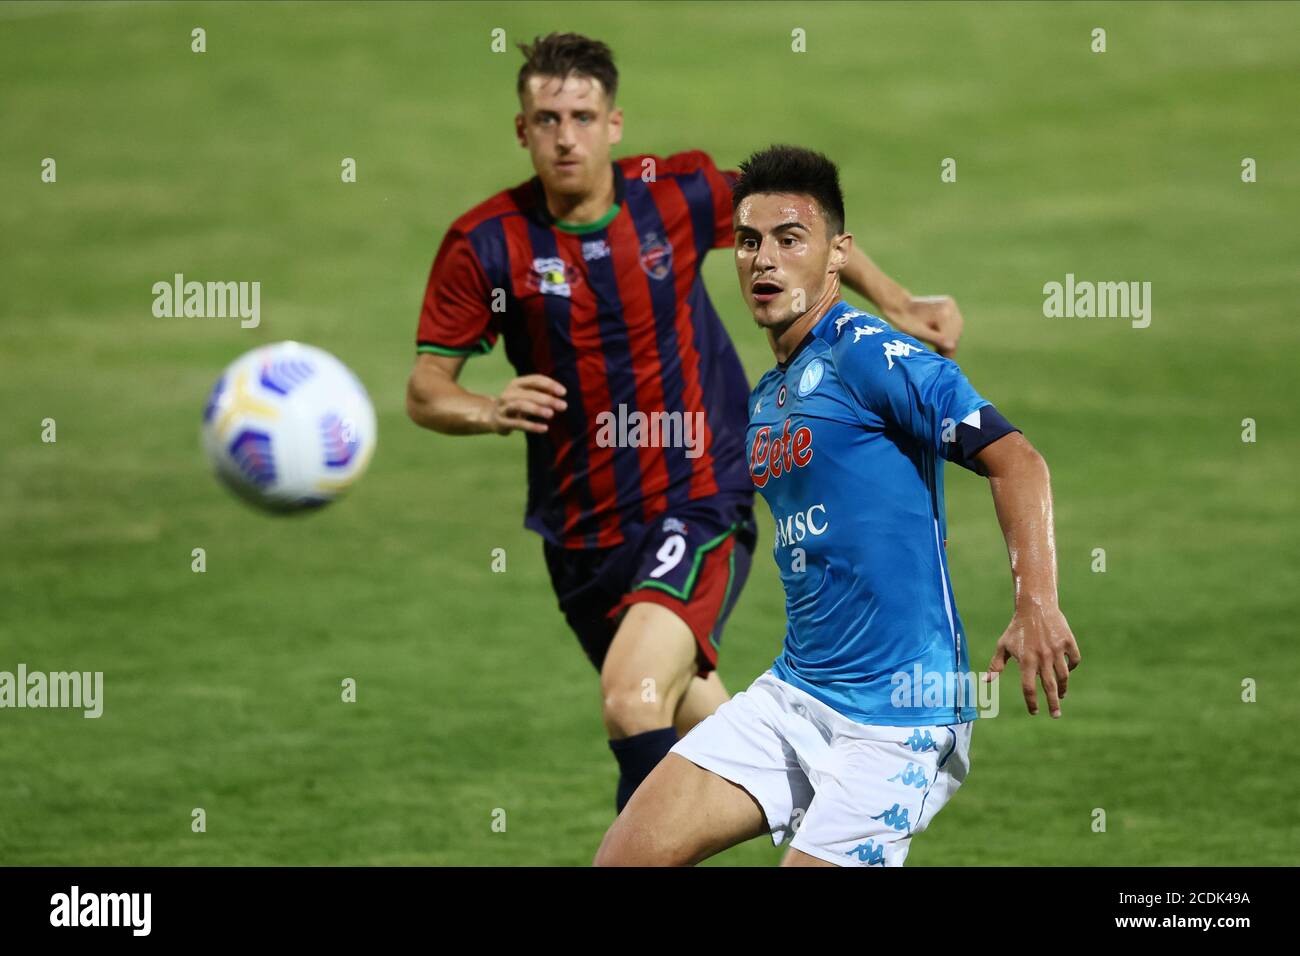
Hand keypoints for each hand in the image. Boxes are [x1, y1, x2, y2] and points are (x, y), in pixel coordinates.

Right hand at [490, 374, 566, 434]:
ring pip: (521, 405)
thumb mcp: (526, 395)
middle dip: (547, 399)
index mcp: (516, 383)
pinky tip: (544, 428)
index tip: (563, 392)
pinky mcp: (502, 422)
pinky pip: (518, 423)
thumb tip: (559, 394)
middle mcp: (508, 393)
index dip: (550, 385)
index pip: (535, 380)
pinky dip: (532, 426)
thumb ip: (541, 393)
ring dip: (537, 409)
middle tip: (563, 406)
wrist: (493, 417)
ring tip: (551, 414)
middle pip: (529, 393)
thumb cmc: (516, 404)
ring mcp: (504, 407)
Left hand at [888, 294, 963, 357]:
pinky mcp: (949, 304)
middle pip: (955, 333)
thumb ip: (935, 339)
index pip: (951, 337)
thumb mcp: (918, 333)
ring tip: (940, 351)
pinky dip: (949, 332)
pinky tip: (941, 341)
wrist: (900, 305)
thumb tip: (952, 346)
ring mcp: (951, 304)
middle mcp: (950, 306)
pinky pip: (954, 323)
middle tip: (941, 359)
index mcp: (943, 313)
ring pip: (956, 329)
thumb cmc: (905, 322)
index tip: (942, 362)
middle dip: (949, 347)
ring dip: (950, 341)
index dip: (947, 352)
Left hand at [984, 602, 1080, 717]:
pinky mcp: (1068, 642)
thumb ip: (996, 664)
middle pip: (1050, 687)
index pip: (1028, 687)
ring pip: (1064, 675)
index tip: (1034, 711)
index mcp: (1026, 660)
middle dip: (1053, 703)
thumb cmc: (1017, 628)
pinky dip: (1072, 667)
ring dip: (1063, 688)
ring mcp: (1057, 650)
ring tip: (1061, 695)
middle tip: (1055, 715)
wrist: (1035, 606)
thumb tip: (987, 681)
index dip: (1031, 702)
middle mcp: (1042, 657)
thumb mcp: (1003, 645)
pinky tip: (1067, 672)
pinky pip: (1074, 660)